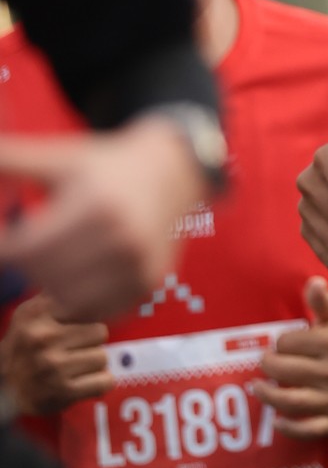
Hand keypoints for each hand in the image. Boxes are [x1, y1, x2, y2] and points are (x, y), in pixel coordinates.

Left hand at [0, 116, 204, 321]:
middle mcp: (121, 239)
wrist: (172, 170)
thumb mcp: (60, 157)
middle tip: (31, 246)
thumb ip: (10, 160)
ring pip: (67, 299)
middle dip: (28, 263)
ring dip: (51, 283)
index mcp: (94, 206)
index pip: (26, 249)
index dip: (5, 249)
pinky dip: (78, 299)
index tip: (4, 242)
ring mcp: (137, 266)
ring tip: (55, 258)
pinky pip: (95, 310)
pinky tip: (77, 274)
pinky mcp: (147, 284)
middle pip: (44, 276)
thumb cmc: (107, 164)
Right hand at [0, 293, 111, 415]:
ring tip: (75, 366)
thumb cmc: (26, 346)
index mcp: (37, 315)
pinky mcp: (62, 391)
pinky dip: (98, 383)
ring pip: (103, 357)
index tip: (86, 322)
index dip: (90, 315)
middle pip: (100, 332)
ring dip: (94, 364)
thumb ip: (56, 294)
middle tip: (74, 350)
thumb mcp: (30, 314)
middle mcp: (43, 339)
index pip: (86, 304)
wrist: (5, 388)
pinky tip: (81, 382)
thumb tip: (86, 274)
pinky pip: (104, 381)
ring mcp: (52, 367)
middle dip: (91, 342)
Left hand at [252, 276, 327, 438]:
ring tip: (257, 387)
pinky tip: (276, 422)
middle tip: (265, 363)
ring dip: (269, 396)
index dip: (282, 342)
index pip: (291, 343)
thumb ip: (323, 300)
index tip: (285, 344)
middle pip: (288, 371)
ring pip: (293, 401)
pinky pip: (311, 430)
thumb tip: (313, 281)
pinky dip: (291, 429)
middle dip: (268, 365)